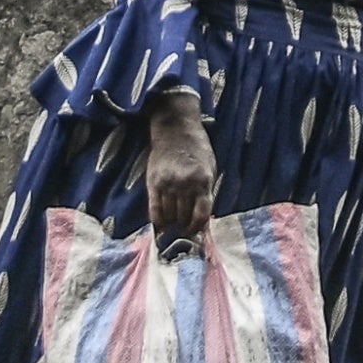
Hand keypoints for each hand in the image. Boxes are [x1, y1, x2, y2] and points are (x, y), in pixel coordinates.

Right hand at [143, 101, 216, 242]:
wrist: (176, 130)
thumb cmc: (197, 150)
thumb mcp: (210, 169)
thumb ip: (206, 193)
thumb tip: (202, 219)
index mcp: (203, 181)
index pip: (201, 214)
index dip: (198, 227)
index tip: (196, 232)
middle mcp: (185, 184)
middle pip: (184, 217)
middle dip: (185, 227)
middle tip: (184, 231)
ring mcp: (167, 183)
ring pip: (169, 215)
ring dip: (172, 224)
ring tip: (173, 225)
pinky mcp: (153, 182)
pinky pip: (154, 208)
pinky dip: (158, 220)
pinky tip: (161, 225)